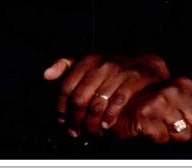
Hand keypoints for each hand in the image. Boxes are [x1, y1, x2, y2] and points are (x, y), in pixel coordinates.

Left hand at [43, 54, 168, 136]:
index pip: (66, 87)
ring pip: (97, 104)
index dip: (61, 108)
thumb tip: (46, 75)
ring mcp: (119, 71)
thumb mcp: (87, 64)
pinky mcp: (134, 79)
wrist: (145, 65)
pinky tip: (106, 125)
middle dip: (74, 120)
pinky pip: (117, 103)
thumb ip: (65, 67)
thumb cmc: (112, 68)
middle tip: (74, 130)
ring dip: (91, 123)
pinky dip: (109, 117)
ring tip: (90, 131)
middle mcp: (102, 65)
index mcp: (87, 60)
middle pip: (79, 99)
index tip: (61, 120)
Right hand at [111, 76, 191, 143]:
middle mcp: (174, 90)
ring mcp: (160, 102)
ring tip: (161, 123)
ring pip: (184, 135)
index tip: (190, 116)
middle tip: (172, 121)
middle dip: (189, 129)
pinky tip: (151, 127)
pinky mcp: (146, 116)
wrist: (122, 105)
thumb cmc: (154, 104)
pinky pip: (165, 139)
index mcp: (185, 83)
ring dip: (173, 135)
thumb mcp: (181, 103)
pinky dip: (158, 137)